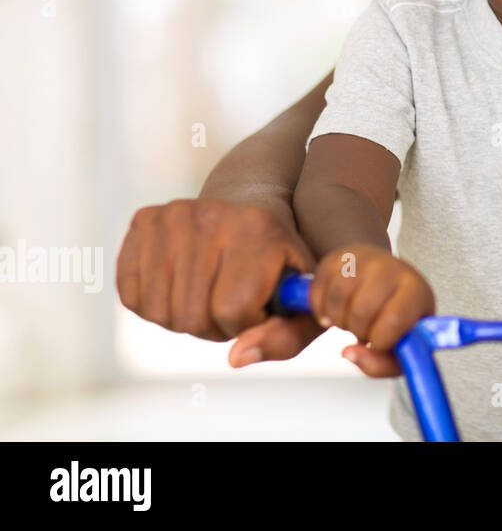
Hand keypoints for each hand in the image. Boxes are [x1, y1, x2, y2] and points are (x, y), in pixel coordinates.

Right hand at [116, 198, 320, 365]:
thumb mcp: (301, 301)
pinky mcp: (143, 221)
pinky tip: (182, 285)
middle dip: (214, 326)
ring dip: (184, 320)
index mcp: (259, 229)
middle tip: (231, 304)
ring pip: (160, 312)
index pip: (233, 310)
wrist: (250, 213)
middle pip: (193, 316)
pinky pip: (132, 297)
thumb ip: (287, 337)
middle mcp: (211, 215)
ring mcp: (173, 215)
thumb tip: (236, 358)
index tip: (258, 307)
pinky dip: (156, 306)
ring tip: (209, 294)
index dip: (245, 324)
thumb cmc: (278, 266)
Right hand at [310, 246, 435, 378]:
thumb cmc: (395, 318)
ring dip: (337, 320)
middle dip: (357, 330)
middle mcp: (394, 269)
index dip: (379, 340)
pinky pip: (318, 290)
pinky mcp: (339, 257)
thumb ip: (381, 365)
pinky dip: (320, 309)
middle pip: (362, 310)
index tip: (378, 342)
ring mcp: (365, 259)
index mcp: (417, 292)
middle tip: (363, 329)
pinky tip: (334, 310)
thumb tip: (350, 353)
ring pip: (338, 298)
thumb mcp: (400, 347)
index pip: (394, 319)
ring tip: (350, 318)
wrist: (384, 280)